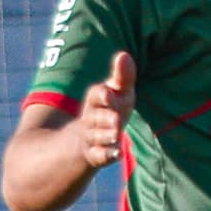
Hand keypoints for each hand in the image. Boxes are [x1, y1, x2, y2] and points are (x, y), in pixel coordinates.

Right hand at [79, 52, 135, 168]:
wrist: (85, 139)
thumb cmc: (110, 109)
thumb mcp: (118, 93)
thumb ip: (122, 77)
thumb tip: (124, 54)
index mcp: (97, 100)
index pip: (96, 95)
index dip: (103, 95)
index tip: (110, 94)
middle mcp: (91, 118)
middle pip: (96, 117)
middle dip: (106, 117)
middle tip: (116, 119)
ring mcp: (91, 137)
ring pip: (96, 136)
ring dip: (106, 135)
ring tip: (116, 134)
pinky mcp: (94, 155)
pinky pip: (98, 156)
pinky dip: (107, 155)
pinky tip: (117, 154)